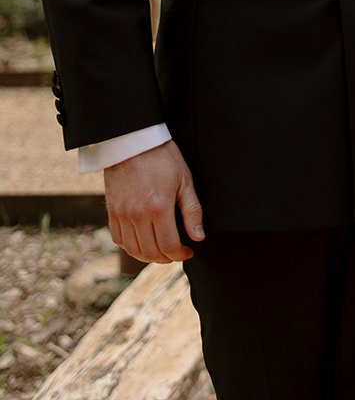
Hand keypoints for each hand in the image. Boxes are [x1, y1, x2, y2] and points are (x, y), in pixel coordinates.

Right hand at [104, 141, 204, 262]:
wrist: (132, 141)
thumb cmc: (162, 157)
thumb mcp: (185, 180)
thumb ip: (192, 211)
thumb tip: (198, 237)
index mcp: (159, 208)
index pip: (169, 246)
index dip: (181, 255)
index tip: (188, 251)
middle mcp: (138, 215)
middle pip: (150, 253)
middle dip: (166, 258)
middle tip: (176, 252)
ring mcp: (122, 215)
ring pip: (133, 250)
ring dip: (148, 256)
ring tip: (160, 250)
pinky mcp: (112, 211)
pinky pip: (119, 239)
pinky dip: (131, 247)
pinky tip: (142, 242)